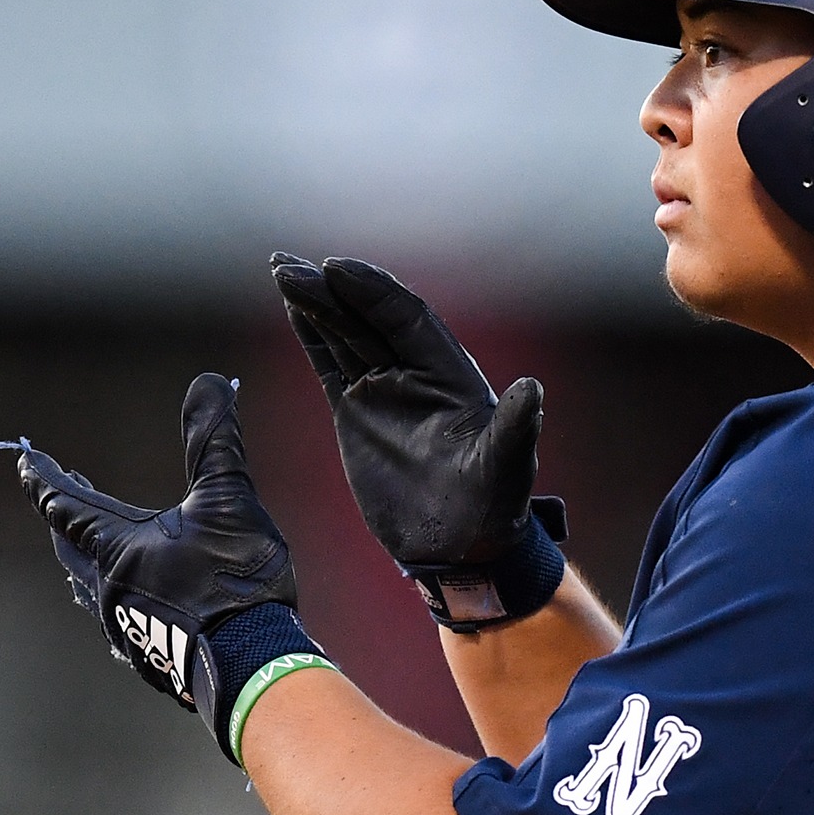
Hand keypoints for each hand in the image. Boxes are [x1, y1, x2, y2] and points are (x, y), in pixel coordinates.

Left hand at [1, 372, 327, 764]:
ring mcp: (127, 628)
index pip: (66, 506)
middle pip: (70, 546)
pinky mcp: (150, 657)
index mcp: (118, 549)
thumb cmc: (235, 580)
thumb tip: (209, 382)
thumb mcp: (229, 499)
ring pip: (91, 585)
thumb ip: (214, 440)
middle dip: (64, 514)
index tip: (24, 457)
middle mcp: (110, 589)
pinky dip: (116, 593)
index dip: (44, 478)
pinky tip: (132, 600)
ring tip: (86, 544)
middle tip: (63, 488)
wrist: (252, 665)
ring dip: (86, 556)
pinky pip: (118, 617)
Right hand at [270, 254, 565, 630]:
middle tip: (290, 267)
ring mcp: (385, 390)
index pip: (407, 318)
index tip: (337, 269)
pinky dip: (311, 335)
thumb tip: (532, 390)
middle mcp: (417, 373)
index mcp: (450, 374)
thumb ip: (514, 429)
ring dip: (314, 303)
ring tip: (281, 270)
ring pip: (345, 334)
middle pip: (368, 319)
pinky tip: (291, 306)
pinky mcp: (358, 413)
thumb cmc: (494, 508)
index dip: (373, 292)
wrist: (462, 547)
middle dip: (331, 290)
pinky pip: (331, 364)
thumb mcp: (506, 468)